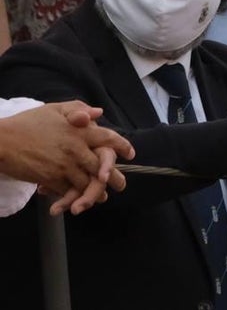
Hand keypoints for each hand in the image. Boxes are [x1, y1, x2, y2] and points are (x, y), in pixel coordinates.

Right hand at [0, 102, 134, 215]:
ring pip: (87, 183)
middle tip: (121, 185)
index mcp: (79, 131)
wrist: (0, 141)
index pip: (108, 138)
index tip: (131, 153)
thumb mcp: (53, 110)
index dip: (122, 146)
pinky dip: (74, 196)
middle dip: (113, 178)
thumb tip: (98, 113)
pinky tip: (77, 200)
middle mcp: (76, 149)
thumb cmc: (26, 123)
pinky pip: (69, 191)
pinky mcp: (51, 179)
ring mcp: (64, 166)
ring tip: (102, 197)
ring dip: (96, 192)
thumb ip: (77, 109)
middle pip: (102, 167)